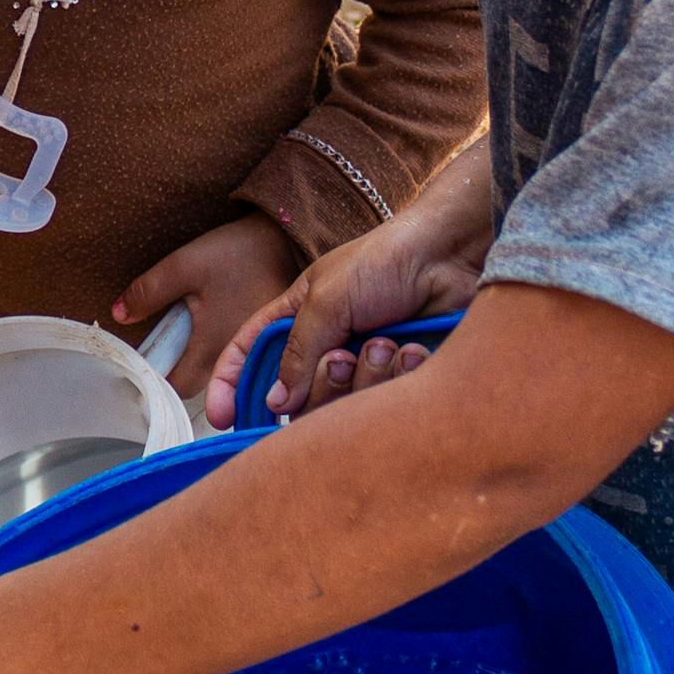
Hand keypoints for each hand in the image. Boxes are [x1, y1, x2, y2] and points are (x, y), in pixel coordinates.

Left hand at [111, 212, 297, 398]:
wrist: (284, 238)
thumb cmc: (236, 253)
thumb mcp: (184, 266)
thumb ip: (148, 293)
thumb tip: (119, 314)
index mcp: (214, 349)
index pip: (177, 387)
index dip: (157, 377)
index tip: (147, 358)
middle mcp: (239, 361)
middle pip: (199, 385)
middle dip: (178, 369)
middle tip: (167, 338)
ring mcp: (255, 355)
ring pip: (218, 374)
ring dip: (199, 360)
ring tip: (190, 328)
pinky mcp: (265, 345)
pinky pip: (238, 362)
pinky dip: (222, 352)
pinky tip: (214, 323)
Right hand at [205, 140, 496, 425]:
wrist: (452, 256)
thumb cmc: (385, 262)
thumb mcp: (326, 300)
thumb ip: (297, 353)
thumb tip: (275, 405)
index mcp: (296, 316)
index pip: (248, 354)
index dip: (229, 385)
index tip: (220, 417)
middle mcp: (325, 344)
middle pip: (297, 395)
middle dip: (321, 382)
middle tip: (342, 358)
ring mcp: (361, 363)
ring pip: (341, 404)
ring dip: (365, 375)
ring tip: (386, 343)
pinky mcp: (397, 378)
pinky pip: (383, 403)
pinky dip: (397, 376)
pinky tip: (413, 350)